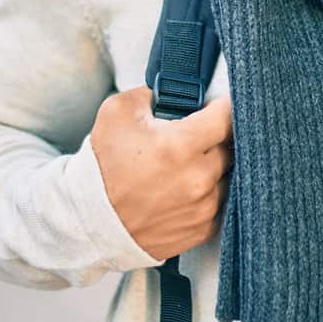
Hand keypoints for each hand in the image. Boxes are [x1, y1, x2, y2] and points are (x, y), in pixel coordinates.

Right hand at [90, 85, 232, 260]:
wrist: (91, 219)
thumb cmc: (104, 166)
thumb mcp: (117, 112)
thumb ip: (151, 93)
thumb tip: (172, 92)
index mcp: (180, 146)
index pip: (227, 116)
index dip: (225, 106)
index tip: (220, 105)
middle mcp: (198, 178)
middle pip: (232, 146)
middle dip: (219, 136)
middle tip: (201, 134)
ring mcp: (203, 207)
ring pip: (230, 174)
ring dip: (218, 165)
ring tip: (194, 161)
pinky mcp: (203, 228)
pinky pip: (224, 202)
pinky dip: (213, 191)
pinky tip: (192, 186)